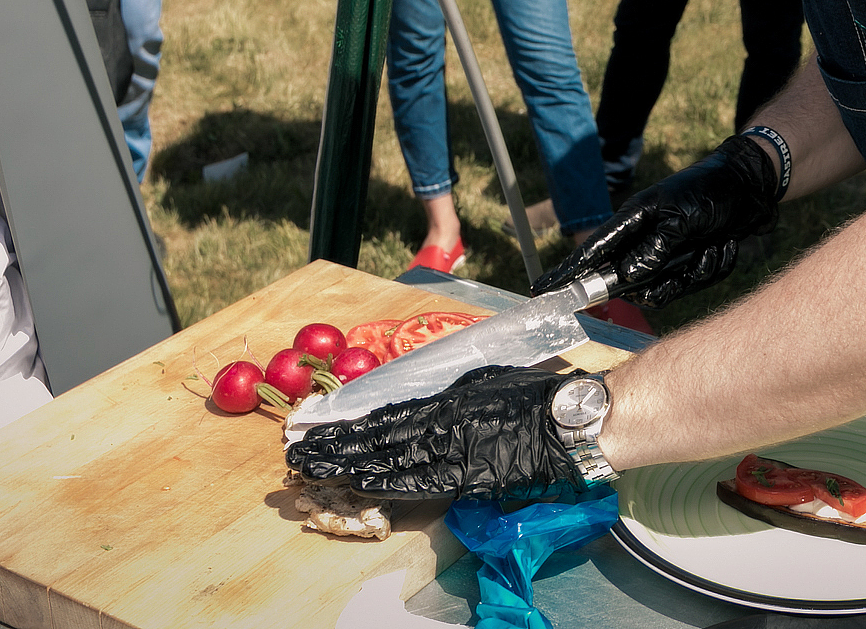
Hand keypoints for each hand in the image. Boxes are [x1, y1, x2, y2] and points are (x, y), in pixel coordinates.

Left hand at [285, 366, 576, 499]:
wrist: (565, 423)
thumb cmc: (530, 397)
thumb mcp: (483, 382)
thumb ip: (451, 395)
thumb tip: (426, 405)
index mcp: (444, 399)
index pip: (385, 414)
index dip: (349, 424)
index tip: (318, 427)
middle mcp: (441, 423)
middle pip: (377, 438)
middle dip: (335, 446)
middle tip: (299, 453)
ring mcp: (452, 452)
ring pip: (390, 460)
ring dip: (349, 466)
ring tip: (315, 469)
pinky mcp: (467, 478)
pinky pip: (422, 482)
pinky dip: (390, 483)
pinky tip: (362, 484)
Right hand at [530, 135, 782, 307]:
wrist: (753, 188)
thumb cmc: (713, 191)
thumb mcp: (683, 214)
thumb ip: (655, 245)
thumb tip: (629, 275)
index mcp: (634, 221)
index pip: (592, 251)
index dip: (567, 272)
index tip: (541, 290)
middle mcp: (645, 242)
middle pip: (631, 282)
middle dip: (663, 277)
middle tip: (690, 254)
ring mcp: (666, 257)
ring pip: (664, 289)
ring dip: (694, 271)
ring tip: (714, 243)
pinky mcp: (688, 267)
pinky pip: (692, 287)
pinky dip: (712, 268)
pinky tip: (725, 244)